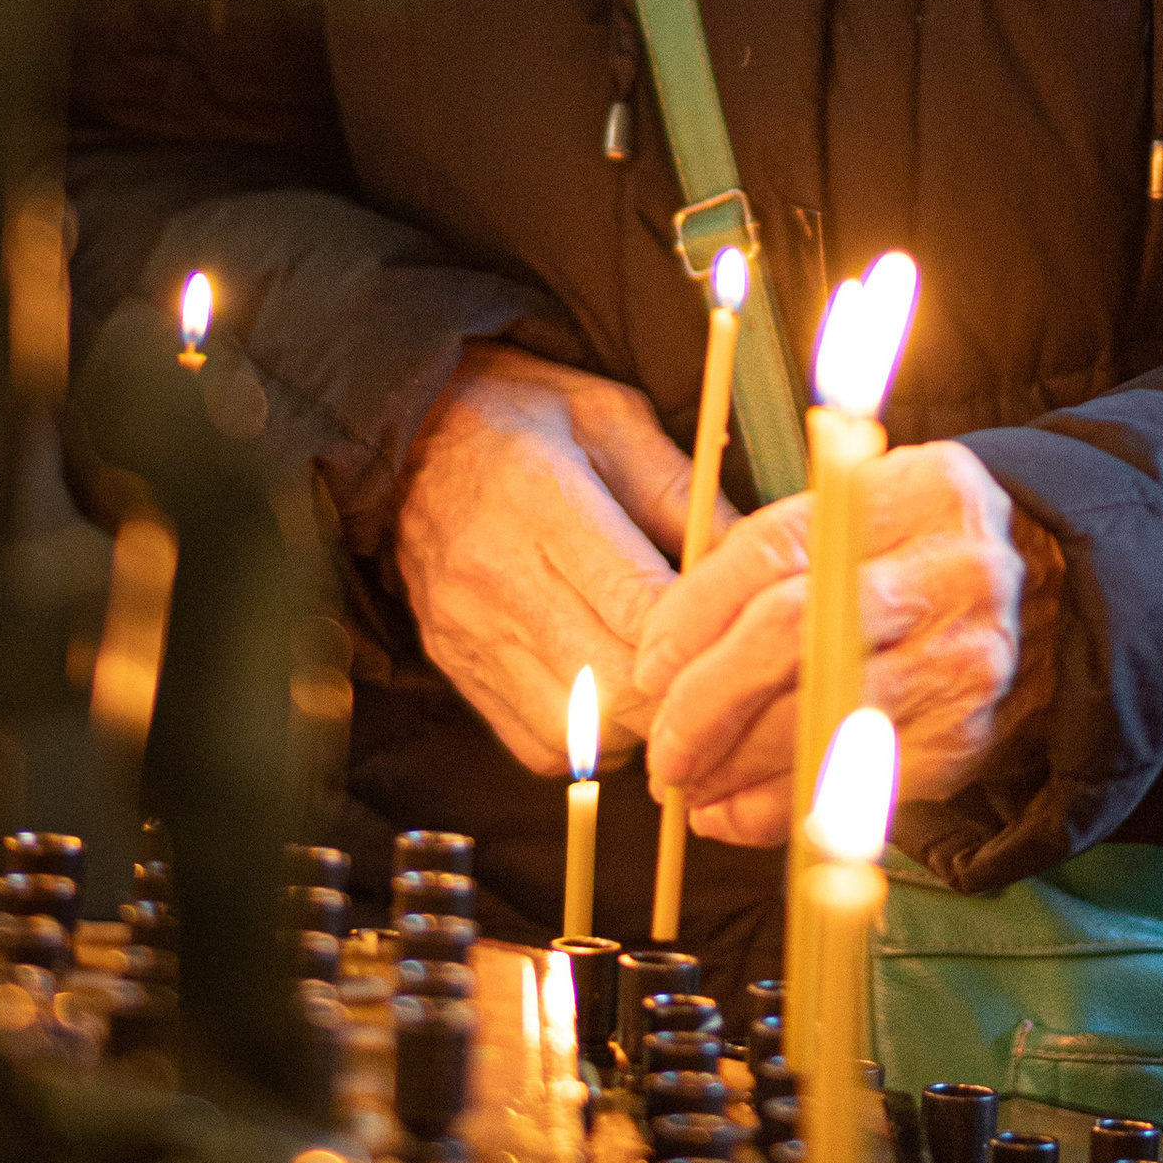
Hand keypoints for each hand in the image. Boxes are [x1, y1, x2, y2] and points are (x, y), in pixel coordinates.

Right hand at [394, 349, 718, 773]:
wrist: (406, 435)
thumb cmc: (526, 417)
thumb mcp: (613, 419)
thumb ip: (684, 493)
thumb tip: (756, 560)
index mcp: (544, 498)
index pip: (639, 607)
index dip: (702, 635)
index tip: (738, 628)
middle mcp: (497, 576)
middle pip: (611, 688)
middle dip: (678, 692)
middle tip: (711, 666)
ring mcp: (468, 631)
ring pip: (577, 734)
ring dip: (638, 726)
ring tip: (660, 683)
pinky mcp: (453, 665)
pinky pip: (537, 746)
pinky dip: (589, 740)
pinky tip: (610, 695)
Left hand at [632, 440, 1055, 843]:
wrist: (1062, 604)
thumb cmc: (924, 559)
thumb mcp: (870, 519)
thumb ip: (779, 562)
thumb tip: (663, 662)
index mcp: (914, 489)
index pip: (774, 548)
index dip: (692, 616)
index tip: (647, 669)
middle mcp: (950, 565)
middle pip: (791, 631)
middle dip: (704, 701)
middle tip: (662, 749)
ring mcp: (967, 654)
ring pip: (816, 717)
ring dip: (734, 766)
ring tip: (690, 787)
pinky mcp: (970, 733)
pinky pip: (854, 782)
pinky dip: (782, 808)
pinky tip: (741, 813)